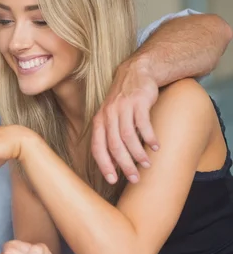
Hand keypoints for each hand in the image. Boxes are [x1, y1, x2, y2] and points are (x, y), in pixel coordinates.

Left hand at [92, 59, 158, 184]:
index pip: (97, 147)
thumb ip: (110, 138)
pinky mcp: (138, 101)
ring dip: (137, 153)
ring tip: (146, 164)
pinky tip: (156, 146)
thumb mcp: (110, 118)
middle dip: (124, 164)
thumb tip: (114, 165)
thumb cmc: (123, 102)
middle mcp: (108, 115)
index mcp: (99, 121)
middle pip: (114, 145)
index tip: (113, 180)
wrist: (135, 73)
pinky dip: (149, 137)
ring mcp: (122, 107)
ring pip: (127, 136)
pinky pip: (143, 123)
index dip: (104, 165)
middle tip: (134, 178)